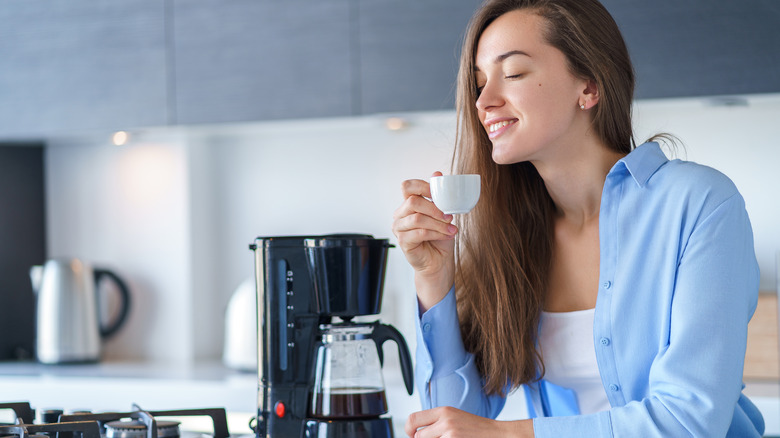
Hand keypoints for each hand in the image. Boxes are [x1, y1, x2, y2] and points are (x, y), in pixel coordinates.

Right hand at [392, 171, 456, 310]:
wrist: (439, 261)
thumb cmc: (439, 238)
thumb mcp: (442, 214)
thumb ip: (438, 196)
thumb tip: (437, 173)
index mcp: (408, 204)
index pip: (407, 186)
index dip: (423, 186)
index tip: (439, 194)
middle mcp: (400, 215)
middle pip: (413, 201)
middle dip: (434, 208)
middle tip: (449, 216)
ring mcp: (399, 228)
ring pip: (418, 218)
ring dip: (438, 223)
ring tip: (451, 228)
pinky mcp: (403, 242)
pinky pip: (420, 233)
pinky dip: (436, 233)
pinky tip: (446, 235)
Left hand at [405, 406, 534, 437]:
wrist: (498, 434)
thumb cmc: (476, 429)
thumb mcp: (455, 418)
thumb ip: (437, 422)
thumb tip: (417, 433)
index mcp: (443, 411)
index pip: (413, 419)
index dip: (408, 430)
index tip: (412, 435)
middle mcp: (445, 420)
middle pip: (418, 436)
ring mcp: (450, 433)